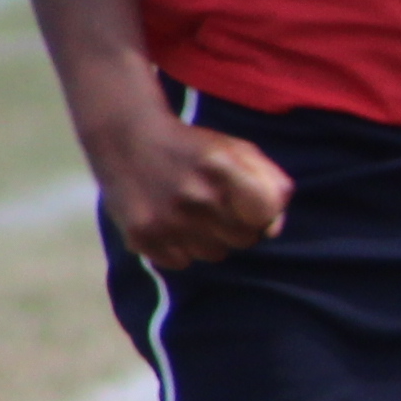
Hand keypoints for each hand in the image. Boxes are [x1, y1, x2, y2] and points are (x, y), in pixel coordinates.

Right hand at [92, 108, 290, 271]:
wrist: (126, 138)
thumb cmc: (193, 148)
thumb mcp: (236, 149)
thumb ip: (270, 183)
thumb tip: (274, 229)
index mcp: (221, 166)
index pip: (266, 214)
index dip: (263, 212)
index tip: (249, 202)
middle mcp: (195, 196)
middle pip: (244, 239)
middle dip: (237, 224)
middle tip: (214, 202)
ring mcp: (167, 220)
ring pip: (214, 254)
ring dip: (209, 237)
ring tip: (189, 209)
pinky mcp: (142, 237)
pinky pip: (182, 261)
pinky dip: (179, 247)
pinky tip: (168, 220)